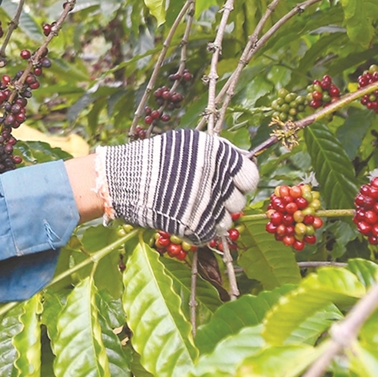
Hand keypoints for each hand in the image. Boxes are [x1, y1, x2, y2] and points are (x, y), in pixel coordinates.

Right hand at [93, 129, 257, 243]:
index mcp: (221, 158)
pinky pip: (210, 233)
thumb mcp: (189, 143)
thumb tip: (243, 159)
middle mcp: (220, 183)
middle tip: (208, 196)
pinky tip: (186, 217)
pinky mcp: (198, 228)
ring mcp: (210, 208)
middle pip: (240, 201)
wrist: (127, 179)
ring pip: (227, 221)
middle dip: (227, 200)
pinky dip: (201, 229)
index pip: (250, 176)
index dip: (242, 181)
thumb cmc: (158, 157)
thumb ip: (219, 151)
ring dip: (215, 216)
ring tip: (196, 207)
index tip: (232, 183)